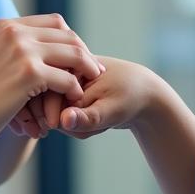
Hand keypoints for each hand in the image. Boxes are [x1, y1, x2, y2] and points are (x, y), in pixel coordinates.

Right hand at [0, 15, 100, 150]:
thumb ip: (15, 49)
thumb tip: (45, 48)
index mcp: (5, 25)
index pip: (54, 22)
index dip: (71, 40)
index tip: (79, 58)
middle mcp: (14, 31)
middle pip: (67, 34)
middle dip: (84, 53)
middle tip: (93, 71)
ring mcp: (21, 50)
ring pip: (72, 53)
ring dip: (85, 70)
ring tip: (89, 85)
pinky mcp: (28, 73)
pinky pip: (66, 78)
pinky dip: (74, 90)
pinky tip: (73, 100)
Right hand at [39, 57, 173, 138]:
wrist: (146, 95)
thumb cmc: (131, 97)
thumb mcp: (112, 108)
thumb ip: (87, 118)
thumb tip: (62, 121)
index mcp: (74, 65)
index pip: (48, 92)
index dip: (53, 115)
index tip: (76, 128)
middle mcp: (68, 73)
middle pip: (48, 105)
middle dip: (68, 123)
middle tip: (94, 128)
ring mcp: (69, 86)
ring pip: (57, 115)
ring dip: (75, 127)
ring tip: (100, 124)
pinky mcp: (72, 97)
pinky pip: (65, 118)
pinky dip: (78, 126)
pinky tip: (96, 124)